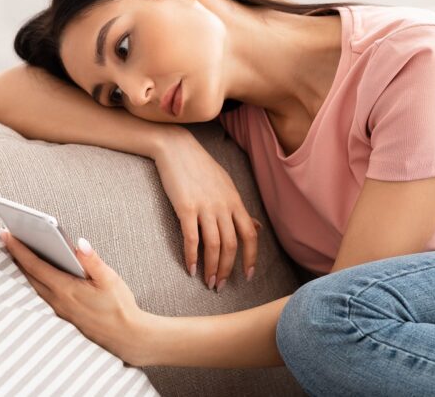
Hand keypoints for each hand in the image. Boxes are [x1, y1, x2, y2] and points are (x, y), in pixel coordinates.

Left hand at [0, 229, 150, 365]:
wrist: (127, 337)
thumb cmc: (120, 307)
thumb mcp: (110, 279)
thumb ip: (92, 260)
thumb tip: (79, 242)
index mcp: (66, 289)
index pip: (35, 265)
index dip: (19, 249)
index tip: (6, 233)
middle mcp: (58, 300)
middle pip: (29, 275)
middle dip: (16, 255)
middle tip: (6, 237)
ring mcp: (59, 310)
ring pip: (34, 285)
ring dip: (23, 268)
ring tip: (17, 252)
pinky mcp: (64, 315)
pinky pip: (41, 294)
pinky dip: (34, 281)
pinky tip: (36, 274)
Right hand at [153, 131, 261, 290]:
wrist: (177, 148)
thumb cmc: (200, 167)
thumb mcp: (227, 186)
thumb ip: (240, 210)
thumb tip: (258, 228)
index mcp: (235, 201)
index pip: (250, 236)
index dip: (250, 258)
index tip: (247, 276)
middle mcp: (223, 206)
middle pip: (231, 245)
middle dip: (227, 269)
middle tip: (220, 285)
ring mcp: (205, 207)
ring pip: (213, 245)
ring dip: (211, 268)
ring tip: (207, 282)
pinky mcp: (185, 208)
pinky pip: (191, 238)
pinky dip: (191, 256)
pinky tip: (190, 269)